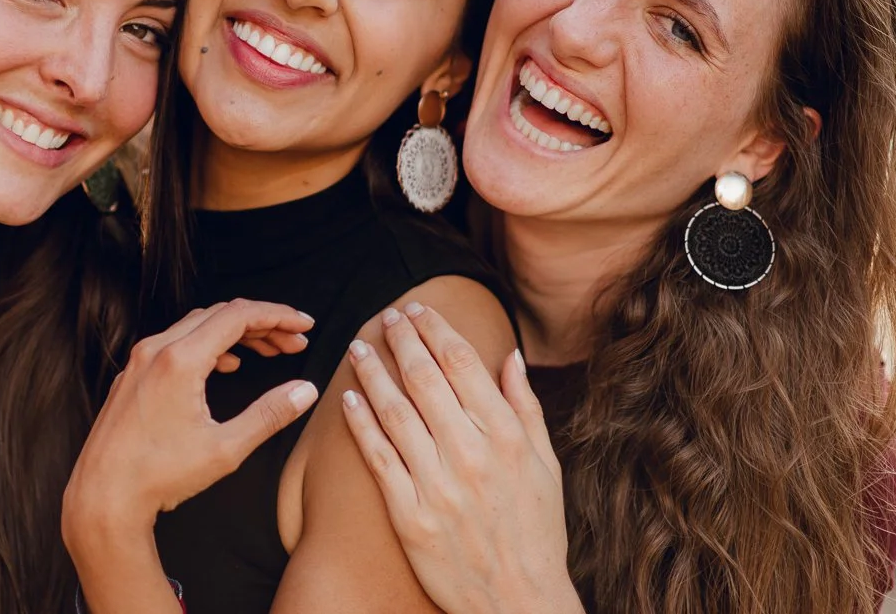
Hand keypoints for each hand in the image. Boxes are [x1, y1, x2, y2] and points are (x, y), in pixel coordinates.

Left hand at [64, 299, 319, 537]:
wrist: (102, 497)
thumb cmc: (158, 476)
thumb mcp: (226, 448)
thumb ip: (269, 414)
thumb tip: (305, 391)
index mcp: (181, 360)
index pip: (239, 315)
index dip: (278, 315)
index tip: (304, 325)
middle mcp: (156, 350)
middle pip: (220, 315)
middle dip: (263, 324)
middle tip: (294, 342)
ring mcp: (140, 361)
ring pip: (197, 327)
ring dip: (236, 333)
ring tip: (269, 352)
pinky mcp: (132, 376)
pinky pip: (176, 343)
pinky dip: (209, 345)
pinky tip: (226, 366)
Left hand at [340, 303, 583, 613]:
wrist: (519, 600)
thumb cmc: (536, 531)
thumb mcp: (546, 465)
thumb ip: (525, 407)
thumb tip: (509, 357)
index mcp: (506, 436)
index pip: (462, 363)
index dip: (435, 330)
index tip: (418, 310)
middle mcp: (471, 454)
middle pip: (425, 379)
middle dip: (401, 339)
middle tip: (387, 316)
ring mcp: (437, 485)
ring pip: (395, 411)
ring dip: (373, 372)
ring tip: (358, 347)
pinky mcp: (410, 515)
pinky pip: (378, 458)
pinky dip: (361, 424)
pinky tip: (349, 399)